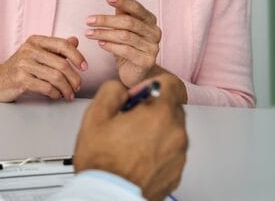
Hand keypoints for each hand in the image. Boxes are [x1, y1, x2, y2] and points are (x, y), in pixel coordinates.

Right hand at [0, 35, 87, 101]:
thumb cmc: (19, 68)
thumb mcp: (36, 53)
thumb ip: (55, 48)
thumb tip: (75, 40)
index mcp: (35, 41)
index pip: (63, 45)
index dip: (77, 56)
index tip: (85, 67)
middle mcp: (29, 50)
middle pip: (61, 63)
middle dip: (73, 78)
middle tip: (77, 86)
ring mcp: (23, 64)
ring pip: (55, 77)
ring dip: (66, 89)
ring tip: (68, 95)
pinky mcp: (20, 79)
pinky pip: (46, 87)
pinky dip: (55, 94)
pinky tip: (56, 96)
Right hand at [73, 74, 187, 200]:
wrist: (108, 196)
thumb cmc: (102, 162)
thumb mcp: (96, 115)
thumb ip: (112, 90)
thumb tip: (121, 88)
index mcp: (159, 114)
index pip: (170, 84)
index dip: (151, 85)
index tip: (139, 95)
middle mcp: (175, 133)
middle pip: (171, 108)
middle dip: (153, 109)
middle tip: (130, 119)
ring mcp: (178, 155)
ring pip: (172, 130)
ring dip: (156, 130)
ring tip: (131, 141)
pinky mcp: (176, 172)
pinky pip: (170, 152)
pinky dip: (158, 150)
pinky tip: (137, 156)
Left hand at [85, 0, 160, 86]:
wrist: (136, 73)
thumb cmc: (128, 48)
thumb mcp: (124, 30)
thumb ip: (122, 15)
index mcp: (150, 21)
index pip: (137, 8)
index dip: (123, 2)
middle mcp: (154, 33)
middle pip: (128, 22)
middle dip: (106, 20)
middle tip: (89, 20)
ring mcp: (152, 48)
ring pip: (125, 36)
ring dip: (104, 33)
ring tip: (89, 33)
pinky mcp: (146, 61)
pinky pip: (126, 50)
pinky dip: (111, 46)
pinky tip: (100, 43)